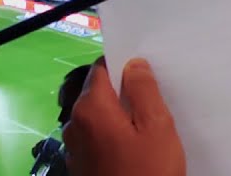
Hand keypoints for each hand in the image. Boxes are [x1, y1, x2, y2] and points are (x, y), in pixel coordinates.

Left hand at [62, 57, 185, 175]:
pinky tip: (135, 146)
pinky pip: (97, 137)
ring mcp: (74, 147)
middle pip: (98, 92)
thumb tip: (133, 64)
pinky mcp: (81, 165)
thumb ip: (143, 90)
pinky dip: (114, 134)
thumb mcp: (156, 126)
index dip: (124, 65)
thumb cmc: (147, 171)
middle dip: (124, 92)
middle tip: (154, 101)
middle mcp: (74, 124)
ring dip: (120, 115)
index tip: (147, 72)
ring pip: (99, 115)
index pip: (102, 68)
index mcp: (90, 108)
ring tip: (148, 125)